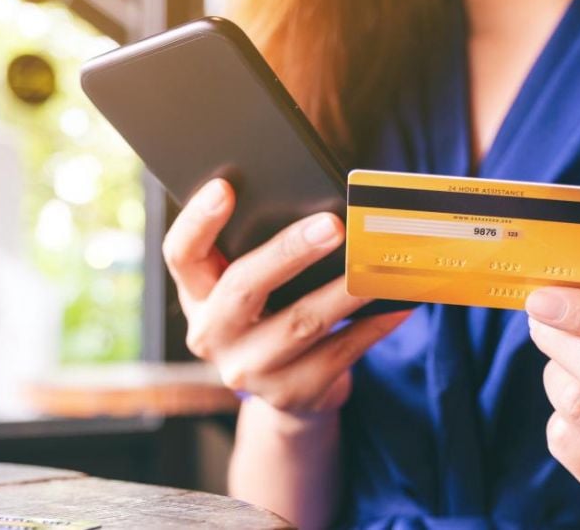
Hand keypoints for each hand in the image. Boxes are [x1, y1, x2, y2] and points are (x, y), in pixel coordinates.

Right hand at [163, 178, 408, 417]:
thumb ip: (265, 251)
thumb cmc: (275, 314)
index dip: (198, 221)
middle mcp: (212, 335)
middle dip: (290, 252)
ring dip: (344, 291)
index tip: (225, 186)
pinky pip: (339, 354)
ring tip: (376, 264)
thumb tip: (323, 208)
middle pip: (243, 287)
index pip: (181, 254)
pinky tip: (398, 304)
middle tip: (334, 225)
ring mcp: (249, 370)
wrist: (291, 393)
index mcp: (197, 295)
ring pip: (300, 323)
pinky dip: (372, 326)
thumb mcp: (255, 286)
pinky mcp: (291, 394)